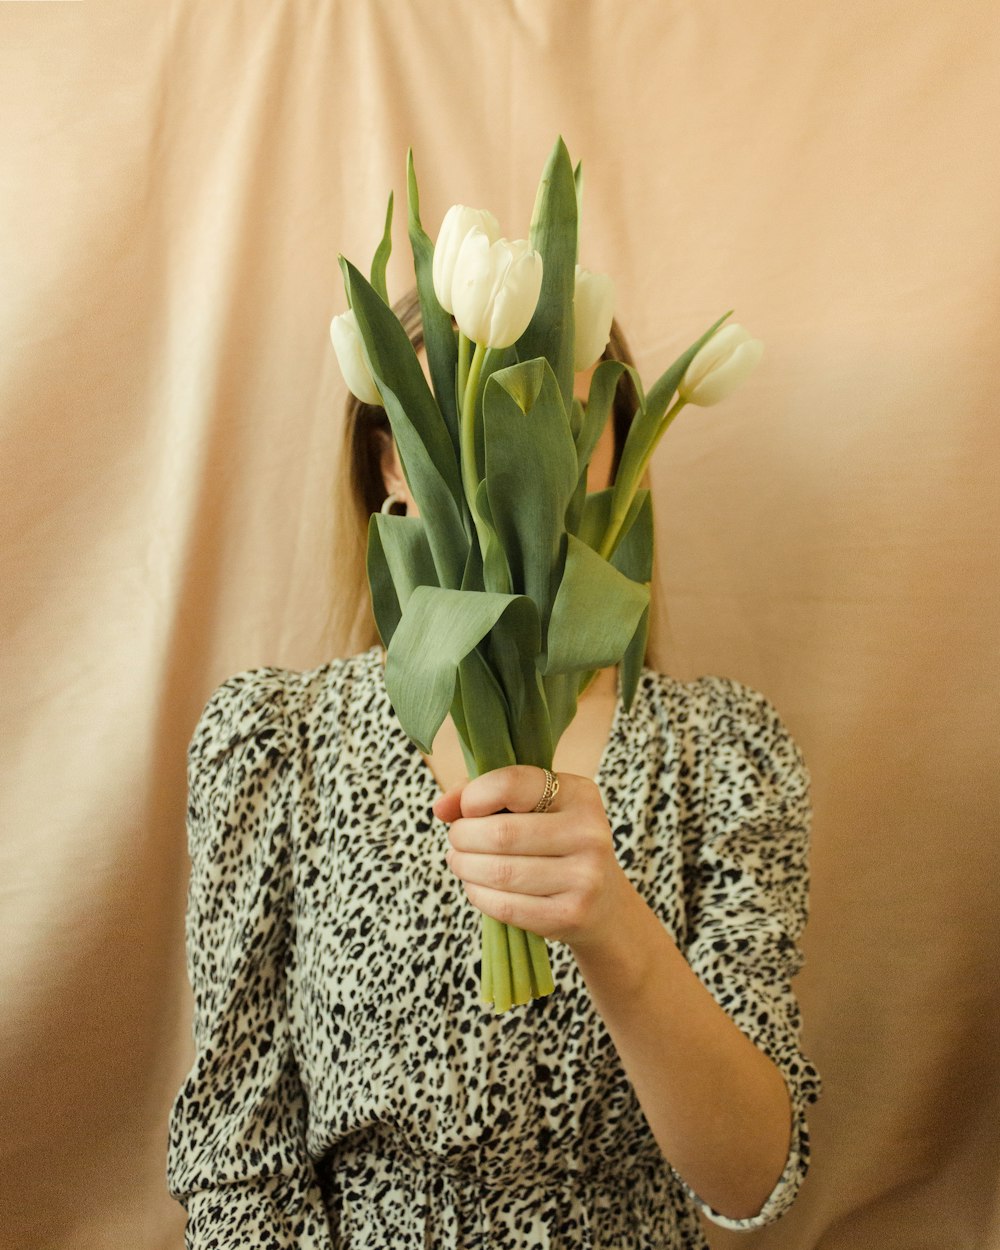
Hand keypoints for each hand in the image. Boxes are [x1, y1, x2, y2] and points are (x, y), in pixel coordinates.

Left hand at [432, 765, 636, 950]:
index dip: (475, 796)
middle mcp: (589, 832)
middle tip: (456, 840)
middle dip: (463, 837)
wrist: (602, 903)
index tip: (464, 809)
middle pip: (501, 833)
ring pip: (500, 872)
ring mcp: (585, 876)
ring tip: (460, 862)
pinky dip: (478, 895)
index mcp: (579, 794)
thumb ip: (484, 795)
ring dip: (465, 867)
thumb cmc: (554, 843)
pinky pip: (506, 906)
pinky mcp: (571, 914)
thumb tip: (441, 807)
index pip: (513, 784)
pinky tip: (476, 886)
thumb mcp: (533, 808)